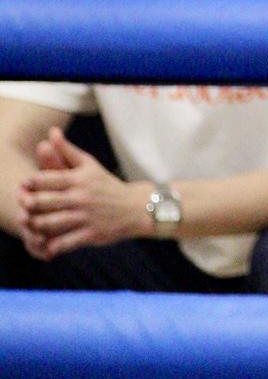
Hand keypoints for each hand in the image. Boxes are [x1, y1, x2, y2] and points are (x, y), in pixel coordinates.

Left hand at [17, 127, 139, 258]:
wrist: (134, 207)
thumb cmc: (106, 184)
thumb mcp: (89, 164)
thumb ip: (67, 150)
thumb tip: (51, 131)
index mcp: (79, 179)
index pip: (49, 179)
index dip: (32, 182)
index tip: (23, 186)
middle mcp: (81, 197)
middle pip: (46, 202)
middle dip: (30, 204)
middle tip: (22, 206)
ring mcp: (85, 217)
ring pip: (52, 223)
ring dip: (36, 226)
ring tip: (29, 225)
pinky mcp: (90, 235)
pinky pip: (66, 243)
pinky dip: (53, 246)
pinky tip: (45, 246)